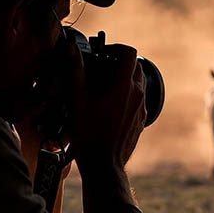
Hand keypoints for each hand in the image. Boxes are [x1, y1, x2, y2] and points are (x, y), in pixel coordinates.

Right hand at [68, 41, 147, 172]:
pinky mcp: (142, 119)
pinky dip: (128, 93)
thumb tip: (71, 49)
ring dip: (126, 78)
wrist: (104, 165)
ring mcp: (142, 108)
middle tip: (102, 67)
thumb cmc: (89, 135)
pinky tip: (111, 103)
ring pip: (139, 83)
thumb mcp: (78, 101)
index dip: (117, 47)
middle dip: (121, 63)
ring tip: (105, 85)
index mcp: (124, 87)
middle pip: (136, 66)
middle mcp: (138, 95)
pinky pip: (139, 98)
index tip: (105, 52)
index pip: (130, 53)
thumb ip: (77, 71)